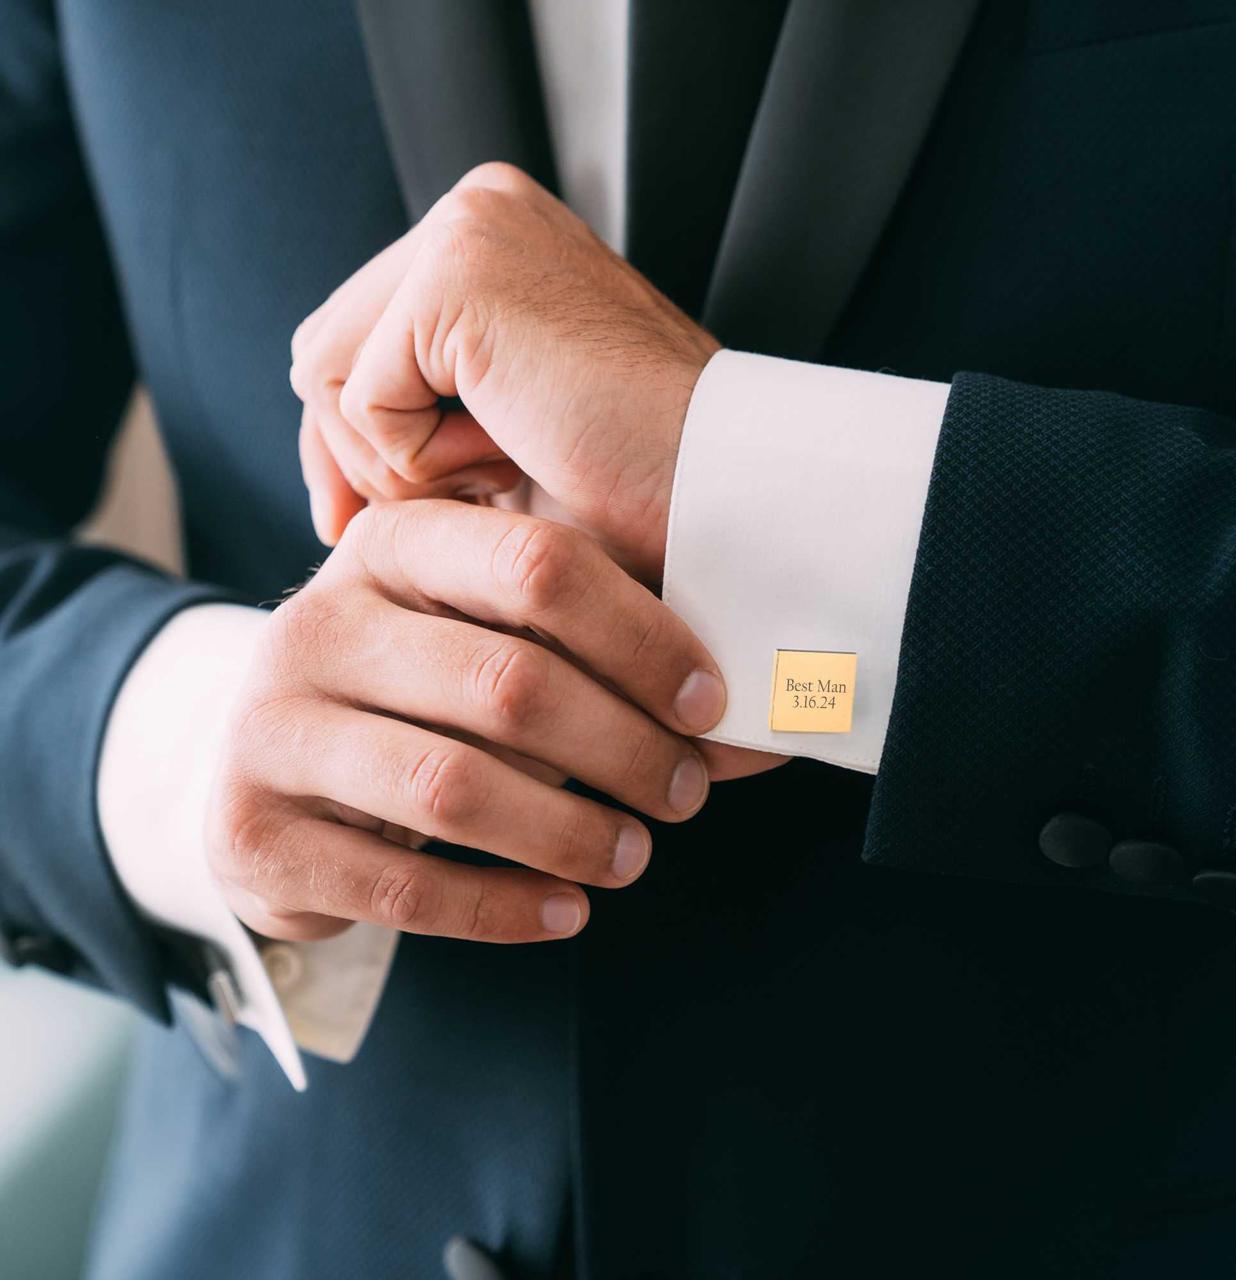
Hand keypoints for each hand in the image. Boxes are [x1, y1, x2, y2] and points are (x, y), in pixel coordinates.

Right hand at [206, 499, 748, 944]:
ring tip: (635, 856)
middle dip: (624, 749)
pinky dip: (503, 908)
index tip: (708, 705)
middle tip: (686, 793)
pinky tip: (566, 911)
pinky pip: (401, 887)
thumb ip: (596, 654)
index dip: (642, 638)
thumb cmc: (419, 688)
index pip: (537, 565)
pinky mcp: (249, 833)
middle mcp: (316, 624)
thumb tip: (745, 729)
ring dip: (571, 833)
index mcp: (391, 546)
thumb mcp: (485, 634)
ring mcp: (269, 729)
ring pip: (455, 789)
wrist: (272, 762)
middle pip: (506, 684)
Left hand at [290, 162, 719, 581]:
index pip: (359, 334)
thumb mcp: (511, 440)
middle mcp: (478, 212)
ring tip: (499, 476)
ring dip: (396, 464)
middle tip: (406, 521)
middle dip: (352, 455)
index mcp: (498, 240)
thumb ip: (429, 416)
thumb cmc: (639, 485)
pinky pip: (357, 396)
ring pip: (324, 373)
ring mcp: (467, 230)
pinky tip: (508, 459)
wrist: (724, 489)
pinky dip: (415, 461)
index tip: (352, 523)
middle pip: (325, 347)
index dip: (348, 440)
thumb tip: (328, 469)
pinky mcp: (456, 275)